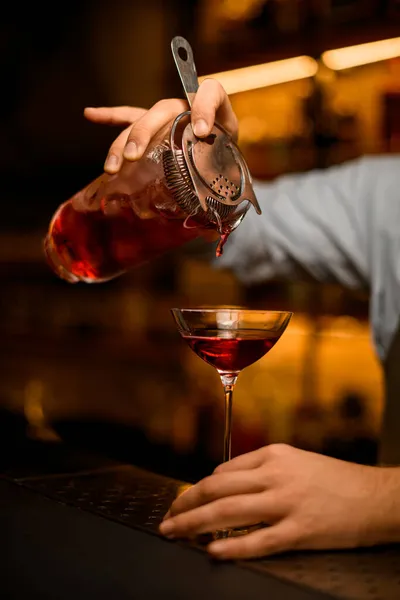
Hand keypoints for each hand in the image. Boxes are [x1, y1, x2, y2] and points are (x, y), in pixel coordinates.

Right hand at [84, 78, 237, 173]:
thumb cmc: (228, 162)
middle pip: (161, 111)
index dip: (203, 108)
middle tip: (132, 157)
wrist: (226, 158)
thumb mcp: (235, 168)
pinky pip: (128, 116)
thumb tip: (208, 220)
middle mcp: (186, 108)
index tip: (199, 130)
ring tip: (113, 167)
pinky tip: (89, 114)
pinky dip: (109, 115)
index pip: (210, 94)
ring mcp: (166, 117)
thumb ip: (225, 184)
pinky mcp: (153, 126)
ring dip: (122, 142)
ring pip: (139, 122)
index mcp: (214, 111)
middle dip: (143, 133)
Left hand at [159, 443, 393, 559]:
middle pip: (217, 489)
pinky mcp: (300, 531)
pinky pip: (258, 541)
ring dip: (194, 524)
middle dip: (185, 504)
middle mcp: (276, 475)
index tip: (187, 502)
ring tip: (175, 533)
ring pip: (228, 512)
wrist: (376, 496)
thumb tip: (224, 482)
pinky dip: (231, 547)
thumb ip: (262, 468)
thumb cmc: (335, 479)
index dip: (199, 489)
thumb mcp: (297, 460)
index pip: (223, 471)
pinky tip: (213, 551)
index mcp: (273, 455)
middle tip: (168, 518)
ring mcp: (286, 503)